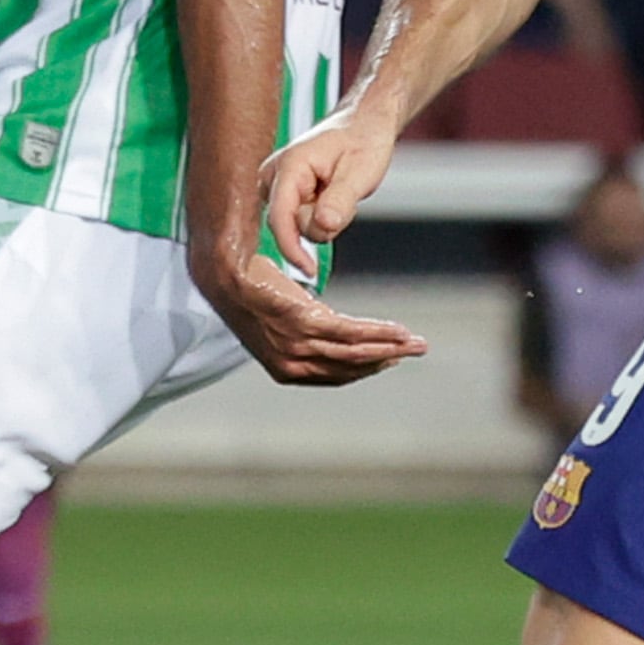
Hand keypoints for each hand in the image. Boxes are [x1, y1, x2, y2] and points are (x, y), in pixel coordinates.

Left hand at [195, 245, 429, 386]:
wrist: (226, 269)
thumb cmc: (250, 289)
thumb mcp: (278, 319)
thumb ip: (303, 332)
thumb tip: (324, 328)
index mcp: (285, 368)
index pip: (337, 375)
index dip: (368, 368)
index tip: (392, 358)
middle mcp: (292, 362)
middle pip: (352, 366)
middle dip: (388, 359)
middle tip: (417, 351)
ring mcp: (297, 344)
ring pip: (355, 352)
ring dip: (390, 347)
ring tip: (415, 342)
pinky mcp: (303, 322)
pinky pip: (349, 332)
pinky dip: (378, 332)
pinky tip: (396, 330)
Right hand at [257, 107, 399, 279]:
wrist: (362, 125)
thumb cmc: (362, 142)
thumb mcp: (360, 172)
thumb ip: (340, 200)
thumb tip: (324, 225)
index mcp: (289, 166)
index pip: (280, 218)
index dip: (292, 248)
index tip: (309, 270)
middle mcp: (274, 176)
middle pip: (290, 226)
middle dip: (321, 224)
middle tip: (346, 196)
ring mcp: (277, 186)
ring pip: (298, 226)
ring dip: (324, 219)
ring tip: (340, 191)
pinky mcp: (284, 195)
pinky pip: (302, 221)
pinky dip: (322, 216)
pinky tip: (331, 196)